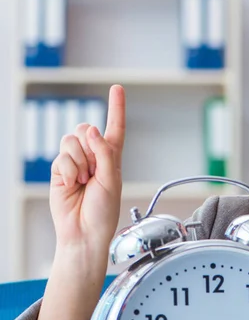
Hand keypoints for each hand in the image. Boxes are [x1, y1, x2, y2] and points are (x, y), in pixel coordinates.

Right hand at [50, 85, 125, 258]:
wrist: (84, 231)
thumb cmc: (103, 212)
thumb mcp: (113, 181)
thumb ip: (105, 153)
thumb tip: (92, 129)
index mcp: (112, 159)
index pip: (115, 128)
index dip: (116, 108)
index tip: (117, 88)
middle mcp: (94, 157)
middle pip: (86, 129)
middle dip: (90, 147)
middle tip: (95, 173)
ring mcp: (75, 163)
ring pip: (72, 141)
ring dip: (80, 162)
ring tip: (85, 182)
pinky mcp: (59, 170)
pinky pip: (62, 157)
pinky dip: (69, 172)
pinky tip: (73, 186)